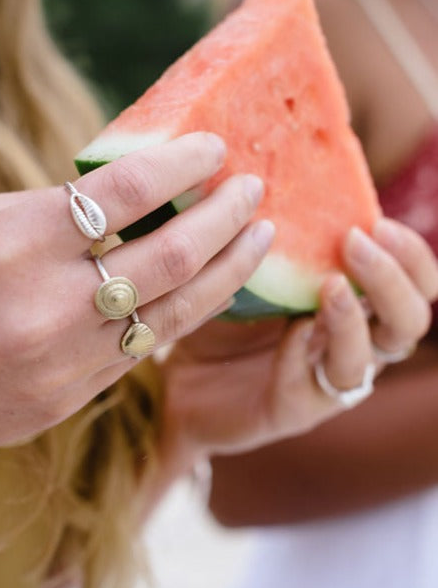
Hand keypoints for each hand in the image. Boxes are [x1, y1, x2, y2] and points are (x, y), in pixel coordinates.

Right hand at [0, 133, 274, 474]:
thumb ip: (43, 213)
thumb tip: (112, 202)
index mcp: (11, 243)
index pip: (123, 191)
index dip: (179, 162)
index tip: (212, 145)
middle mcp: (46, 305)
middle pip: (168, 254)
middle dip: (224, 215)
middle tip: (255, 189)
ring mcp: (62, 363)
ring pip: (174, 311)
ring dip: (226, 271)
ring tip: (260, 239)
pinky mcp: (67, 400)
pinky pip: (141, 350)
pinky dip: (179, 314)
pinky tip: (206, 290)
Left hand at [160, 217, 437, 467]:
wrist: (178, 383)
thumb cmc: (217, 319)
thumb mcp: (245, 274)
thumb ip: (269, 243)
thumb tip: (262, 178)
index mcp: (348, 307)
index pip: (410, 283)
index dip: (409, 256)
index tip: (380, 222)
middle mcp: (347, 344)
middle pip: (408, 321)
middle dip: (392, 279)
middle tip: (356, 243)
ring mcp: (322, 381)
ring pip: (369, 360)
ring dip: (354, 319)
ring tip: (329, 285)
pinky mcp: (293, 410)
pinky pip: (314, 387)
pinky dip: (304, 353)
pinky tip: (291, 329)